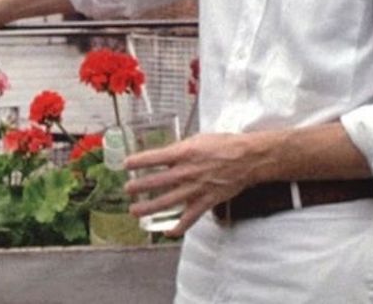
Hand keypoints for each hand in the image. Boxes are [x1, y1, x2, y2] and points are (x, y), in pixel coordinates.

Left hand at [123, 132, 261, 236]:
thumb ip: (180, 150)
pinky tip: (167, 233)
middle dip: (139, 186)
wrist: (247, 158)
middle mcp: (187, 172)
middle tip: (127, 190)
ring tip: (134, 211)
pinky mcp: (206, 201)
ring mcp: (196, 189)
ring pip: (167, 202)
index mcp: (184, 153)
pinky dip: (178, 228)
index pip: (155, 157)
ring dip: (149, 207)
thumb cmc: (223, 145)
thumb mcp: (197, 140)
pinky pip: (189, 219)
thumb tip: (163, 156)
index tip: (125, 164)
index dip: (138, 161)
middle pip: (157, 181)